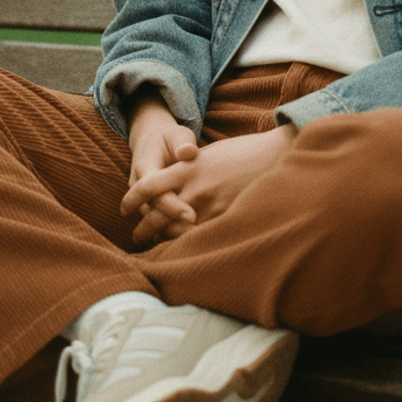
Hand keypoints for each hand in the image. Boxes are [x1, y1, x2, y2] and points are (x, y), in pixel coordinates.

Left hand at [122, 124, 297, 244]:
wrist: (277, 155)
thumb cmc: (246, 151)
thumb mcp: (211, 154)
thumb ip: (191, 167)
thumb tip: (178, 178)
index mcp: (187, 168)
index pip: (147, 187)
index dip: (131, 200)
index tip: (124, 208)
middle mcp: (194, 189)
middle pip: (155, 217)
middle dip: (143, 230)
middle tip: (137, 236)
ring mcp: (210, 208)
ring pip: (174, 233)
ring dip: (164, 241)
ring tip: (158, 246)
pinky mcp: (226, 220)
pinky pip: (198, 239)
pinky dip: (187, 245)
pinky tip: (185, 250)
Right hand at [127, 93, 200, 240]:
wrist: (151, 140)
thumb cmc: (170, 138)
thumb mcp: (177, 134)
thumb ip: (182, 143)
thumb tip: (188, 152)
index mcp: (144, 169)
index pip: (155, 194)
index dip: (173, 206)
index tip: (192, 216)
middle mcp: (137, 187)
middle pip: (151, 213)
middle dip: (171, 226)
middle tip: (194, 237)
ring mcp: (140, 199)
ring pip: (151, 222)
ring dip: (170, 233)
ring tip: (193, 242)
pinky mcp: (148, 206)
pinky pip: (156, 223)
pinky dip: (170, 231)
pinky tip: (190, 240)